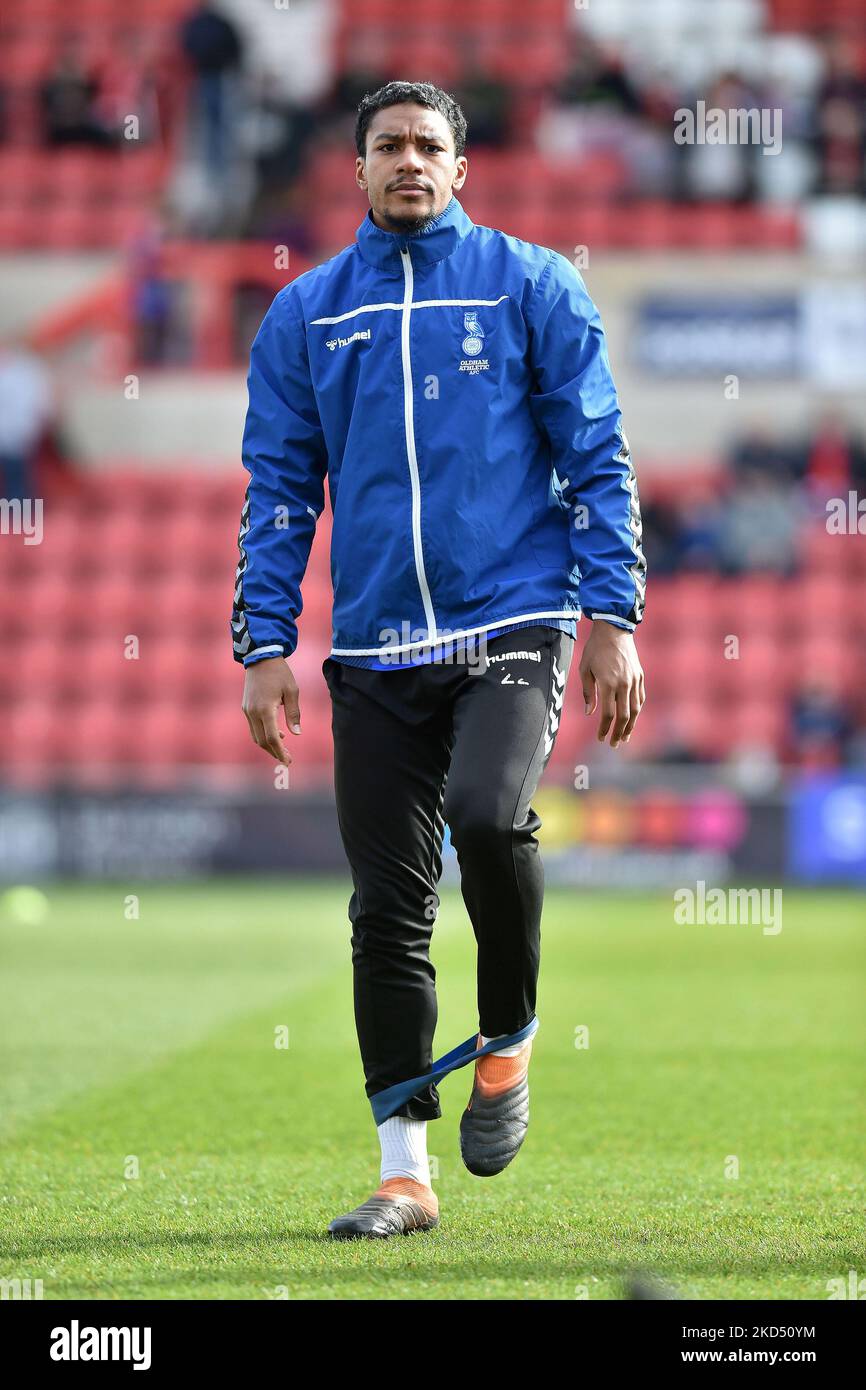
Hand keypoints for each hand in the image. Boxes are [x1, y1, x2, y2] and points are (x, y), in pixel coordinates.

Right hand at [242, 656, 300, 765]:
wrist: (260, 657)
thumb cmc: (279, 673)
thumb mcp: (292, 691)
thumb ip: (294, 713)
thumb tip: (296, 733)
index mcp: (265, 709)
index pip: (271, 738)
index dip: (280, 751)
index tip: (288, 761)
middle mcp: (253, 712)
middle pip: (262, 741)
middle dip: (274, 752)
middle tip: (288, 759)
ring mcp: (247, 710)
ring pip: (256, 736)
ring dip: (268, 745)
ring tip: (283, 749)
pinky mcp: (246, 707)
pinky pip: (253, 727)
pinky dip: (263, 734)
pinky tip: (277, 734)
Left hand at [579, 621, 644, 747]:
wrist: (614, 629)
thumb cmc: (595, 649)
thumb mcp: (584, 669)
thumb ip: (588, 692)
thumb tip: (590, 713)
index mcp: (607, 683)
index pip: (608, 714)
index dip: (604, 729)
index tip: (600, 738)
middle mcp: (623, 684)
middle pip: (623, 716)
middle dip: (619, 733)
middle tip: (614, 744)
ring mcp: (634, 680)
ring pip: (635, 709)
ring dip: (630, 725)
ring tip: (625, 736)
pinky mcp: (640, 675)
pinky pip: (640, 698)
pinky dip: (637, 710)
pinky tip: (632, 718)